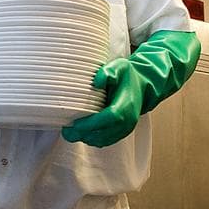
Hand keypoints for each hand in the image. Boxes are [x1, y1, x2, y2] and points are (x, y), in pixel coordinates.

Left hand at [60, 30, 199, 147]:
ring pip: (103, 140)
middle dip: (83, 134)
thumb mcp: (119, 67)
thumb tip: (96, 82)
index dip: (90, 124)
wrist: (142, 86)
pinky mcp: (121, 133)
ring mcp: (125, 129)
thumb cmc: (128, 76)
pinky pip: (106, 141)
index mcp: (126, 105)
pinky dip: (93, 139)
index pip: (108, 118)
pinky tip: (83, 133)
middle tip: (66, 131)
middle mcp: (127, 121)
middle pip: (103, 133)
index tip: (74, 125)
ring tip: (72, 132)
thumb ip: (108, 72)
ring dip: (86, 138)